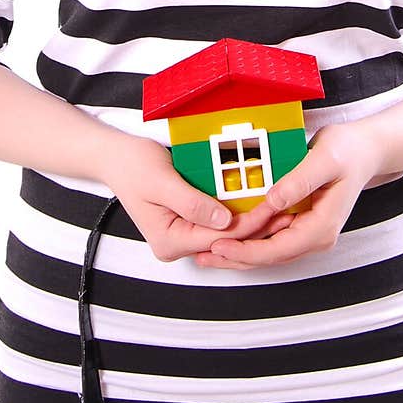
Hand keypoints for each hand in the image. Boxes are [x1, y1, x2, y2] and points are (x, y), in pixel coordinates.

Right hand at [100, 132, 293, 261]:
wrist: (115, 157)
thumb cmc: (133, 166)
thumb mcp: (162, 181)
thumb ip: (191, 202)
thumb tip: (223, 221)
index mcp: (169, 241)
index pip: (218, 237)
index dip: (248, 224)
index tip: (272, 209)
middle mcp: (176, 244)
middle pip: (224, 239)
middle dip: (255, 226)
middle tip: (286, 211)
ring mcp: (182, 235)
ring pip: (224, 233)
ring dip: (251, 221)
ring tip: (281, 209)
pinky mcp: (188, 223)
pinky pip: (217, 222)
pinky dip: (238, 213)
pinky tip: (260, 203)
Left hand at [194, 117, 394, 270]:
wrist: (365, 150)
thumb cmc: (348, 151)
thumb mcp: (325, 159)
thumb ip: (299, 181)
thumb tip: (272, 200)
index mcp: (322, 227)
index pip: (278, 249)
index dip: (246, 250)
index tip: (219, 244)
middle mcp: (316, 237)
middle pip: (270, 257)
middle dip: (235, 258)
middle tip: (202, 255)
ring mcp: (309, 233)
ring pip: (269, 251)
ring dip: (238, 253)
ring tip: (206, 252)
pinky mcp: (302, 224)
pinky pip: (271, 238)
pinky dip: (249, 240)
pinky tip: (228, 236)